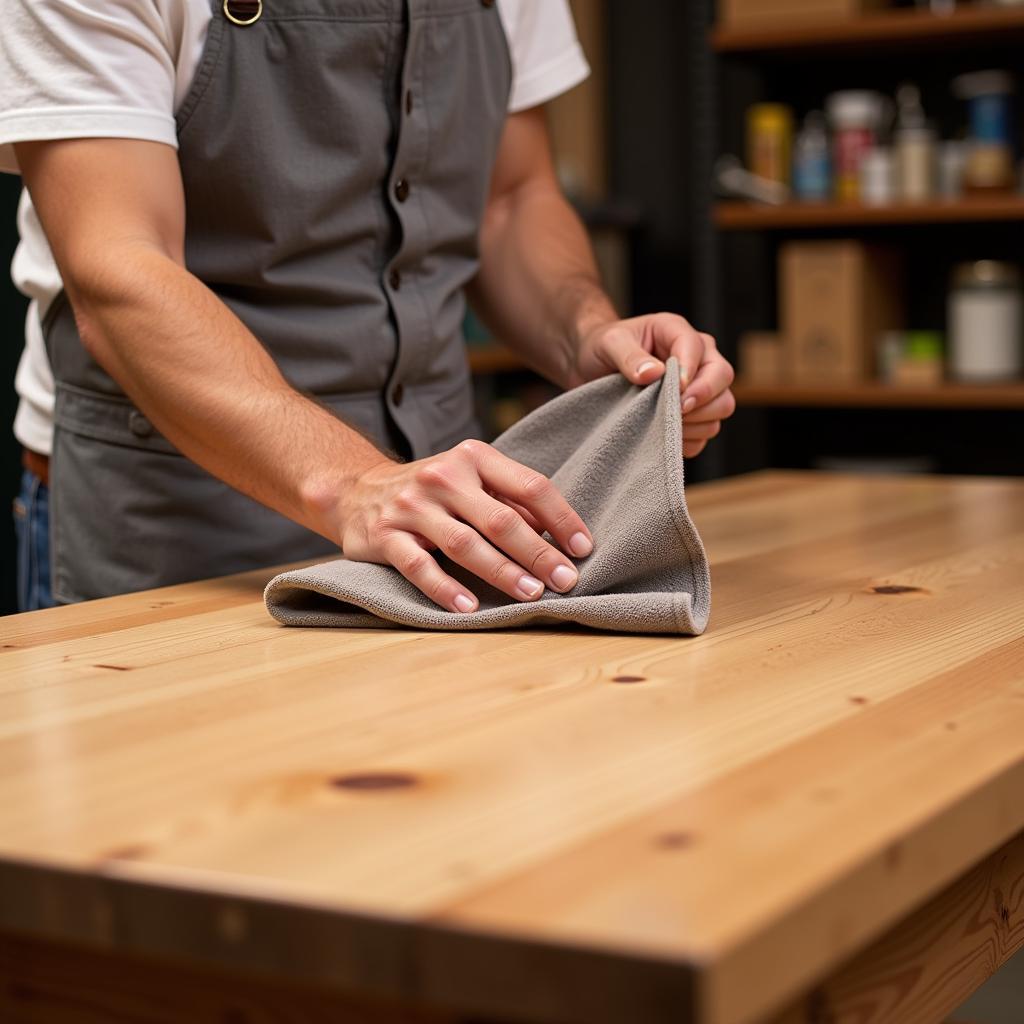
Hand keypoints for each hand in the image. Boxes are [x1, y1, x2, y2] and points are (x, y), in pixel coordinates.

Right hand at [335, 441, 593, 613]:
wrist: (356, 492)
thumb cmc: (433, 493)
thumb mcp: (471, 480)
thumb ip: (510, 501)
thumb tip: (560, 537)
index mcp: (474, 457)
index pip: (530, 485)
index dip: (561, 518)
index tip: (583, 549)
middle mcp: (443, 477)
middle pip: (501, 519)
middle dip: (538, 553)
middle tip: (566, 581)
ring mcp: (411, 507)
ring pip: (464, 544)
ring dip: (502, 573)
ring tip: (531, 595)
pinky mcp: (384, 536)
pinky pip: (419, 567)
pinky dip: (446, 589)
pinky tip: (470, 608)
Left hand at [572, 313, 735, 457]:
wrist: (592, 366)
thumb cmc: (603, 347)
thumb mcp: (609, 343)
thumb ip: (628, 355)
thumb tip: (654, 373)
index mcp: (677, 332)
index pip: (700, 349)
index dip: (691, 374)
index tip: (674, 392)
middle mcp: (696, 357)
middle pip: (723, 378)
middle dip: (702, 399)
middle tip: (674, 412)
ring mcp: (698, 385)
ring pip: (722, 407)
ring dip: (696, 422)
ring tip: (664, 424)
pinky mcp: (693, 412)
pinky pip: (706, 432)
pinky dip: (690, 440)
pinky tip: (665, 438)